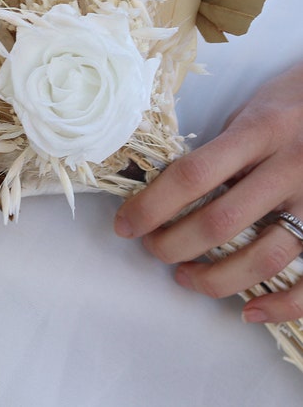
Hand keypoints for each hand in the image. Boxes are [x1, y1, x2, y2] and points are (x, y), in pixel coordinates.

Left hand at [114, 63, 302, 322]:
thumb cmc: (289, 103)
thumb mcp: (250, 112)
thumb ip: (220, 149)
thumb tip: (168, 188)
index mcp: (258, 131)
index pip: (192, 176)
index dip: (151, 205)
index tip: (125, 224)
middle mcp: (289, 167)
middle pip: (221, 221)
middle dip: (174, 244)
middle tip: (152, 248)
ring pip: (264, 257)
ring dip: (216, 277)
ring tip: (185, 277)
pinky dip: (283, 304)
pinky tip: (248, 310)